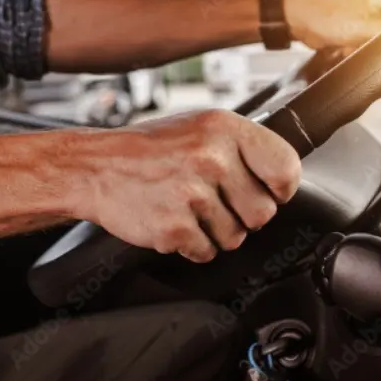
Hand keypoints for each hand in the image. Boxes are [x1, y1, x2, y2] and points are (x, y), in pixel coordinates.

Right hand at [77, 110, 300, 262]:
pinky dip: (192, 245)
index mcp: (225, 128)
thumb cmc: (152, 149)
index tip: (270, 192)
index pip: (285, 167)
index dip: (281, 188)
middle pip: (263, 213)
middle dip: (243, 215)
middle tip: (216, 202)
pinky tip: (174, 221)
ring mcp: (192, 193)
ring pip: (235, 237)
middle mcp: (211, 157)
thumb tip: (282, 177)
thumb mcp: (202, 127)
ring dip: (215, 232)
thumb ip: (242, 148)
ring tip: (189, 208)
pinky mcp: (174, 226)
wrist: (94, 167)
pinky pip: (206, 252)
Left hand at [285, 0, 380, 52]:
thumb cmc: (330, 18)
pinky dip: (358, 46)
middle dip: (379, 40)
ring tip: (351, 43)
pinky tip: (346, 45)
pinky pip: (368, 40)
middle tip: (364, 41)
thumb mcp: (368, 28)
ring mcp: (371, 9)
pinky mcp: (360, 22)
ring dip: (366, 45)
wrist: (301, 21)